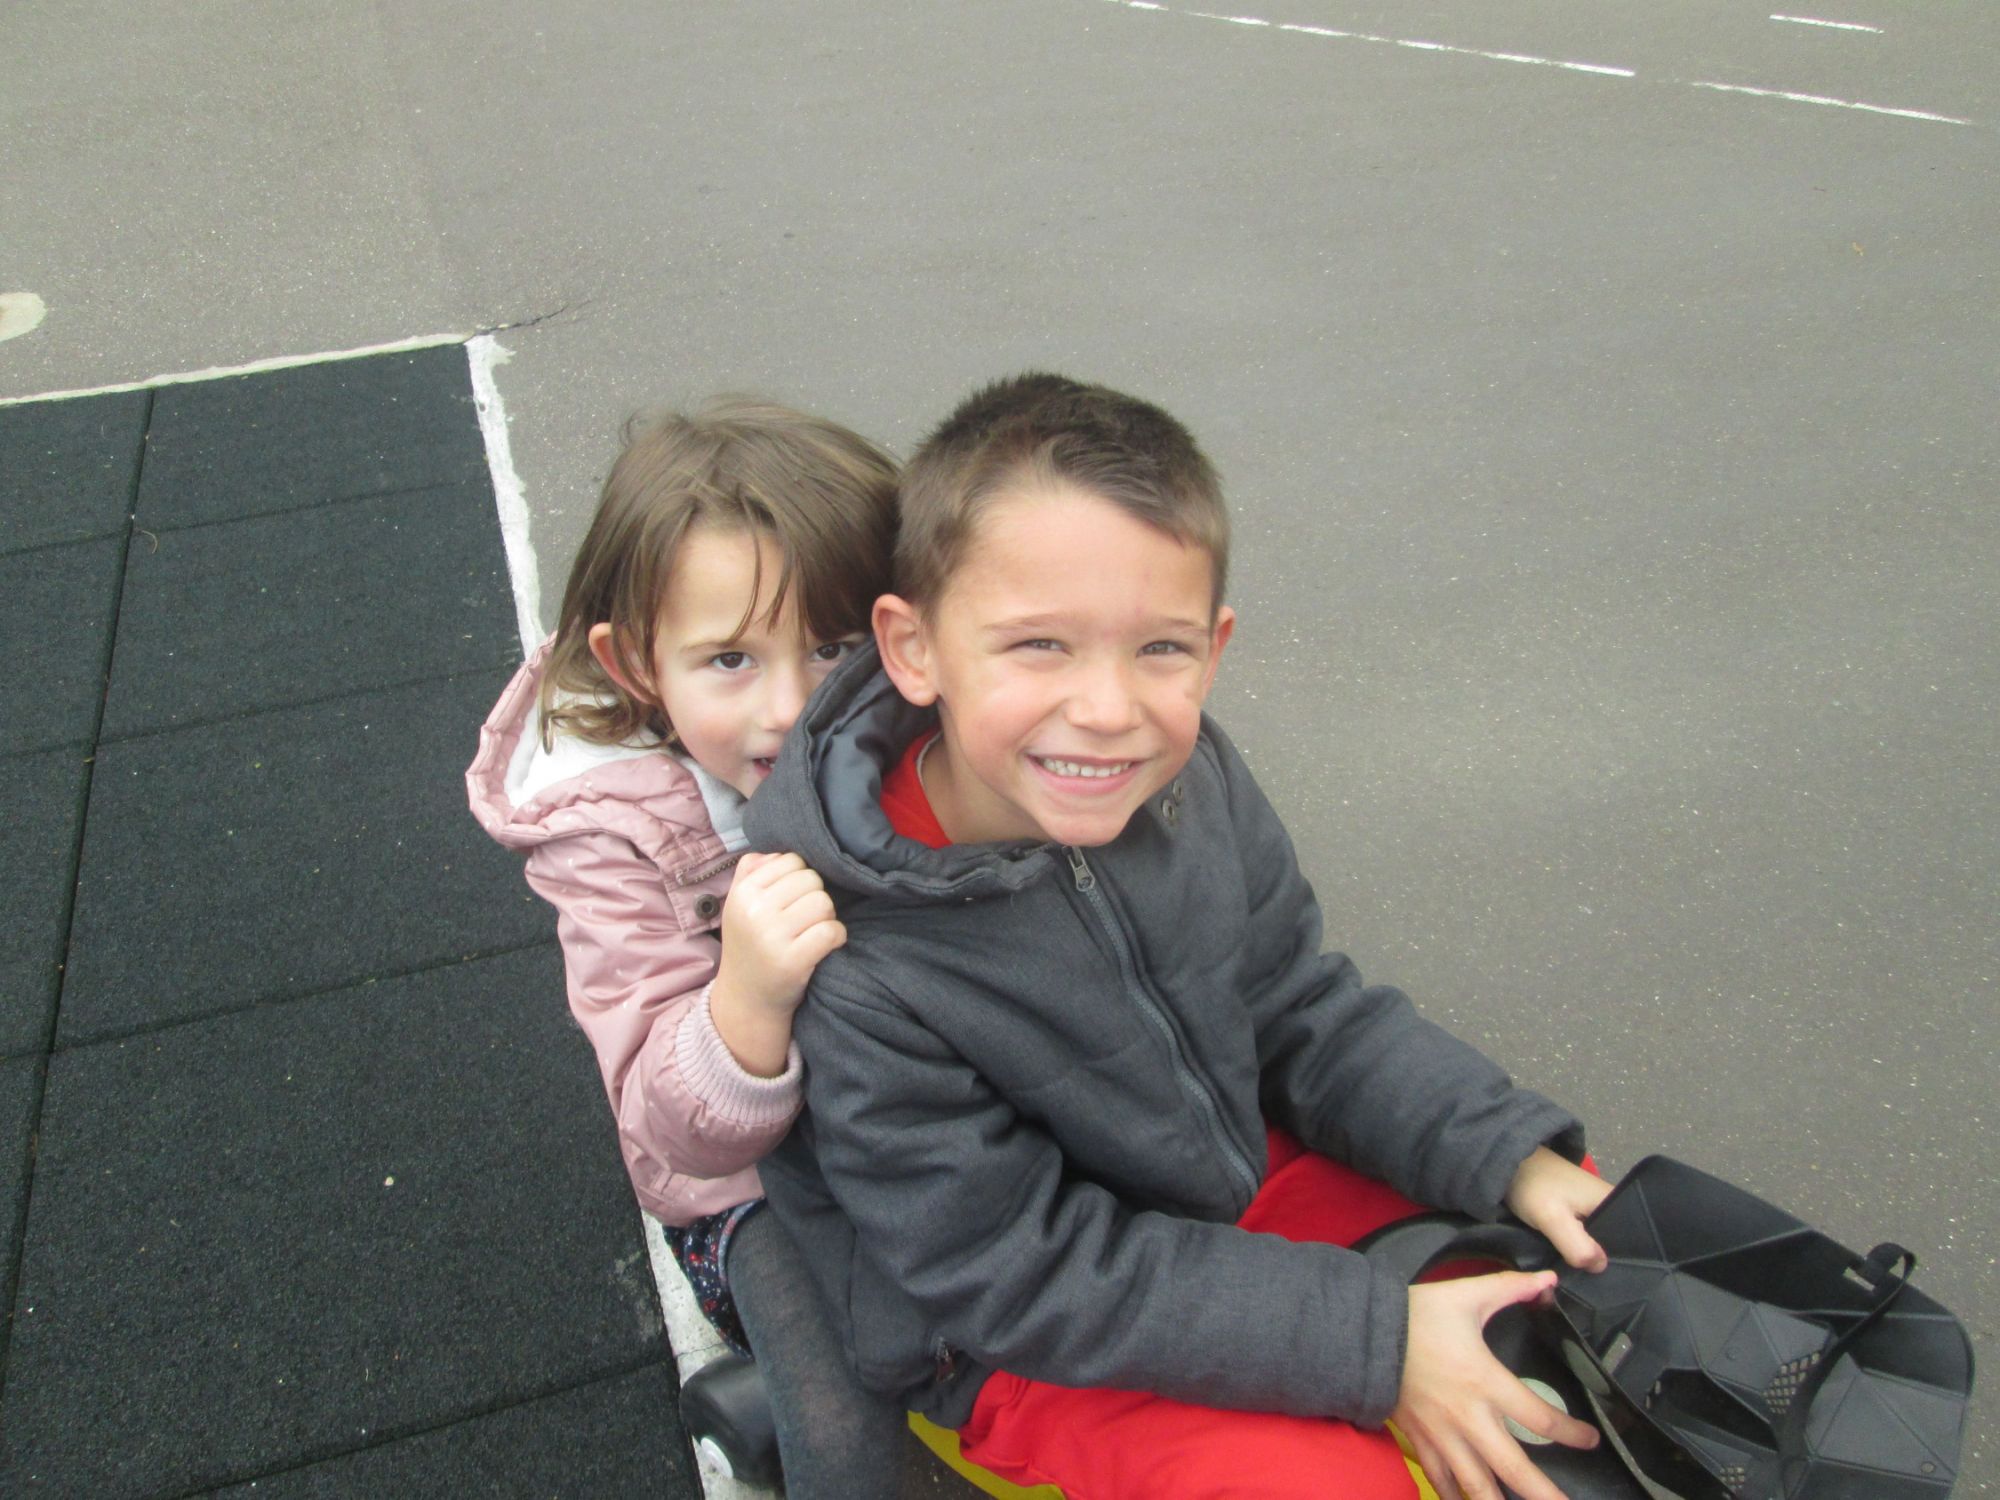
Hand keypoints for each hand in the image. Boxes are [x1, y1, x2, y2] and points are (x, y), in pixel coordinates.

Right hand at [708, 852, 845, 1076]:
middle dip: (814, 897)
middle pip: (811, 879)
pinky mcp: (792, 961)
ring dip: (826, 918)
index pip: (792, 860)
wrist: (746, 1000)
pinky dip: (836, 937)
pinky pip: (832, 931)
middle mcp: (754, 910)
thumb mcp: (738, 904)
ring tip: (810, 933)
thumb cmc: (750, 944)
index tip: (792, 901)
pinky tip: (824, 946)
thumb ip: (751, 869)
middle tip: (803, 921)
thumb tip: (776, 849)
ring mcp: (772, 936)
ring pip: (824, 902)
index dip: (799, 879)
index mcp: (742, 892)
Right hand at [1391, 1272, 1600, 1499]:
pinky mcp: (1420, 1441)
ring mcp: (1442, 1436)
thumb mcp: (1466, 1295)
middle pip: (1515, 1470)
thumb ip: (1511, 1287)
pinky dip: (1456, 1498)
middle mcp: (1468, 1418)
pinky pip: (1441, 1481)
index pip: (1540, 1418)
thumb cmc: (1416, 1315)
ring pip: (1478, 1487)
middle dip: (1545, 1495)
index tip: (1589, 1440)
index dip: (1572, 1434)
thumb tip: (1548, 1279)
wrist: (1362, 1333)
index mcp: (1485, 1382)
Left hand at [1504, 1148, 1612, 1272]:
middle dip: (1599, 1261)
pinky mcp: (1579, 1208)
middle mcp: (1610, 1204)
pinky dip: (1577, 1245)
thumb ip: (1578, 1246)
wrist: (1509, 1162)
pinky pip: (1586, 1234)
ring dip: (1586, 1254)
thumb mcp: (1554, 1219)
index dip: (1618, 1263)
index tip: (1601, 1280)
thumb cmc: (1532, 1186)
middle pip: (1613, 1242)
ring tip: (1575, 1271)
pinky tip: (1569, 1257)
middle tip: (1583, 1278)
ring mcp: (1594, 1205)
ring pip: (1598, 1240)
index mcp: (1615, 1203)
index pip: (1629, 1242)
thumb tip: (1600, 1267)